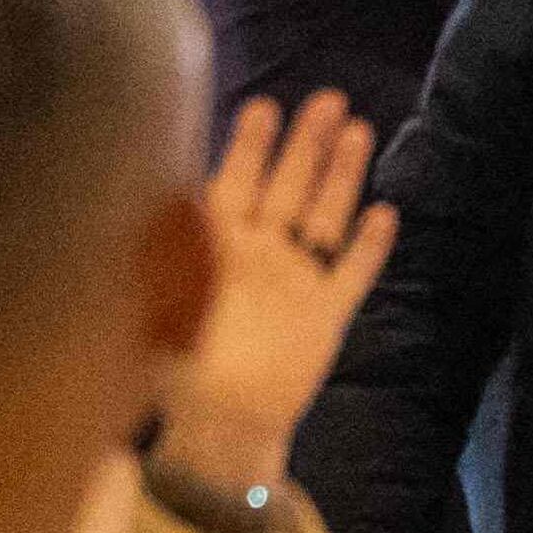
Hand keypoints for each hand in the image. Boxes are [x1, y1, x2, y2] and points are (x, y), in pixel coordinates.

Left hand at [153, 92, 398, 505]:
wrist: (217, 433)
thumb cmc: (176, 372)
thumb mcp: (157, 306)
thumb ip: (161, 255)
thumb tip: (148, 201)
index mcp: (215, 251)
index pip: (234, 184)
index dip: (249, 145)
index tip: (263, 105)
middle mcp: (259, 257)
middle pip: (287, 187)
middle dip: (306, 143)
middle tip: (327, 99)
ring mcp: (296, 283)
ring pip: (323, 217)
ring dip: (341, 176)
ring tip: (359, 131)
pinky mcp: (326, 315)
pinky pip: (352, 273)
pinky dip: (369, 247)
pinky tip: (385, 214)